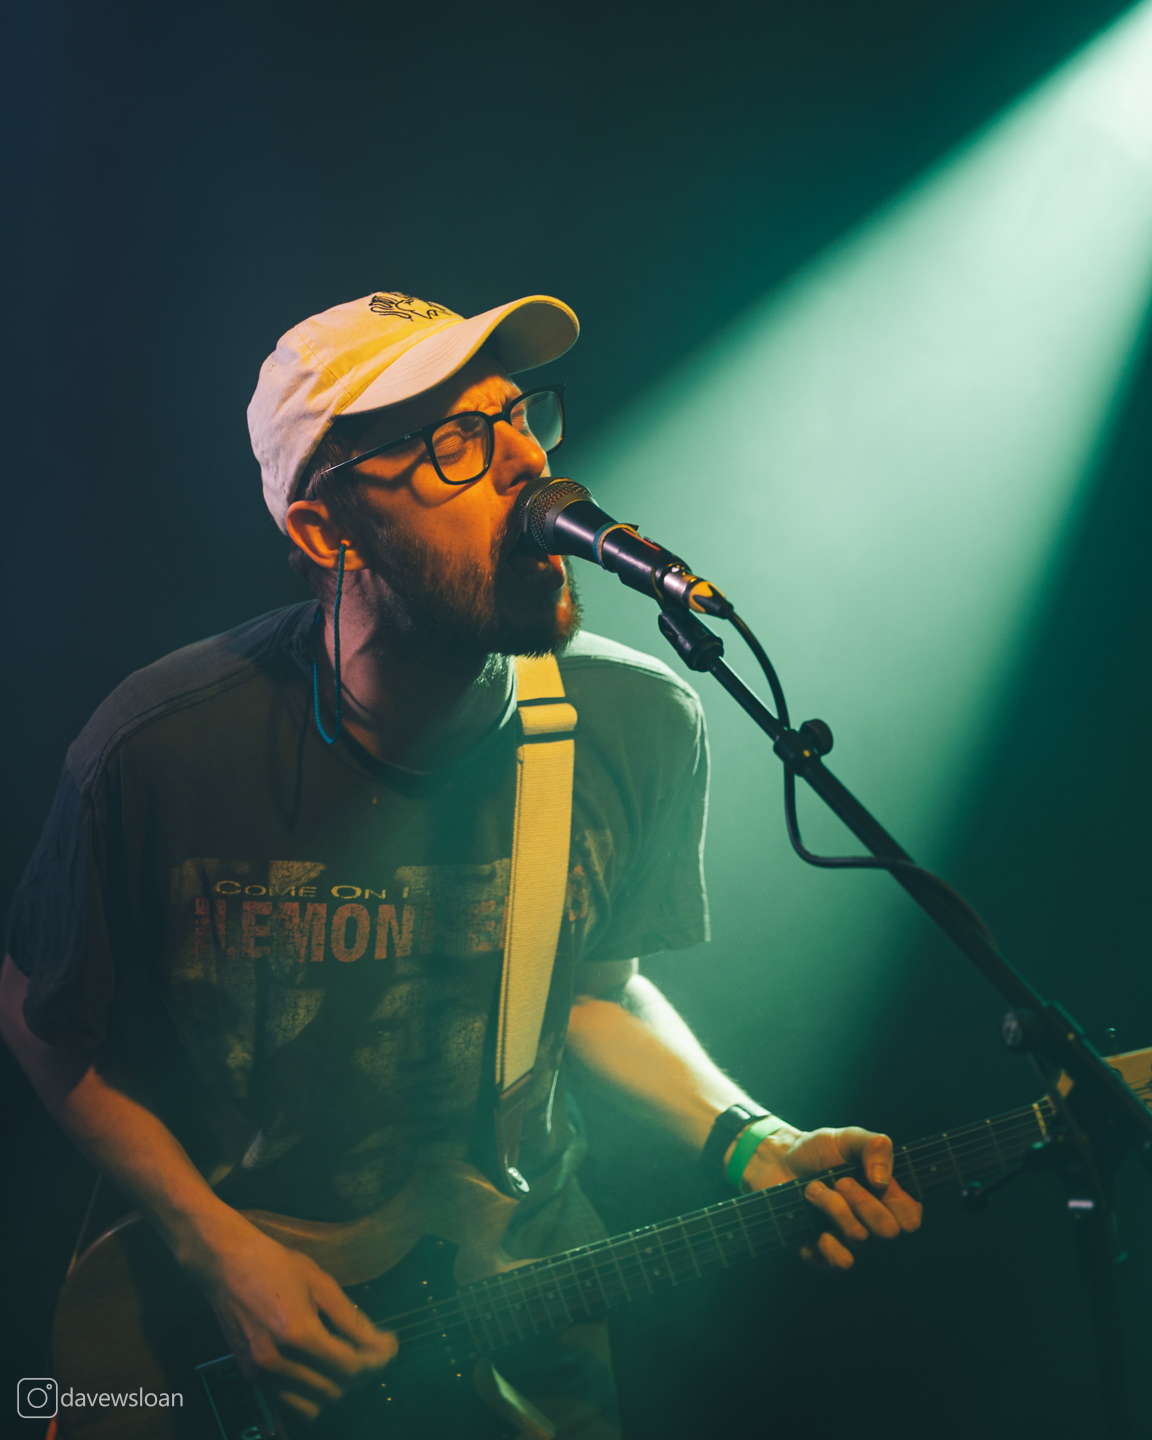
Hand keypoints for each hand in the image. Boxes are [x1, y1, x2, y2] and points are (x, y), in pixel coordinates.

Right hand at [180, 1210, 397, 1421]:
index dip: (377, 1360)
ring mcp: (260, 1373)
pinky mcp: (251, 1376)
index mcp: (296, 1332)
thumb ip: (352, 1318)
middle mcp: (275, 1361)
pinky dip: (311, 1394)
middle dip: (362, 1373)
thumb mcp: (320, 1282)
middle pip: (335, 1389)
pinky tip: (322, 1369)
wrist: (226, 1264)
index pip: (349, 1366)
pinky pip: (290, 1403)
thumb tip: (380, 1343)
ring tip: (349, 1361)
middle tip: (374, 1351)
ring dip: (338, 1388)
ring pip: (313, 1405)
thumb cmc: (274, 1265)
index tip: (391, 1347)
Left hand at [734, 1123, 921, 1270]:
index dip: (897, 1203)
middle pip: (888, 1232)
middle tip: (839, 1181)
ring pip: (860, 1240)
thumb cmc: (819, 1151)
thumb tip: (882, 1181)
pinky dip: (828, 1243)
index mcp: (888, 1202)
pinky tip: (816, 1227)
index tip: (874, 1180)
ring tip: (815, 1190)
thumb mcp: (849, 1138)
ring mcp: (851, 1246)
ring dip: (834, 1208)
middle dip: (861, 1201)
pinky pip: (841, 1263)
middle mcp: (874, 1228)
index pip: (912, 1220)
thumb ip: (875, 1146)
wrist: (779, 1162)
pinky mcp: (826, 1258)